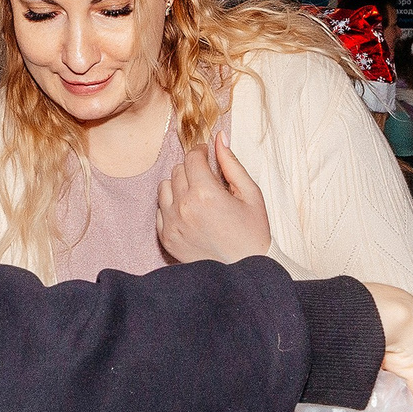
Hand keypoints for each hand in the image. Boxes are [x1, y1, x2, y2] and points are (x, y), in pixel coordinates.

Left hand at [157, 138, 271, 265]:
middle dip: (192, 168)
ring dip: (179, 185)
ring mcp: (172, 224)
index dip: (201, 152)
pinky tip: (190, 213)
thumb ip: (231, 164)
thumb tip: (219, 138)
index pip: (192, 157)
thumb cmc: (252, 233)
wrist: (245, 273)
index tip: (208, 155)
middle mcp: (184, 207)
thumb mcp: (250, 194)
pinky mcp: (166, 238)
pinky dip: (172, 206)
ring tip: (197, 196)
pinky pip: (159, 210)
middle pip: (178, 170)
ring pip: (164, 187)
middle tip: (208, 179)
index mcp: (206, 193)